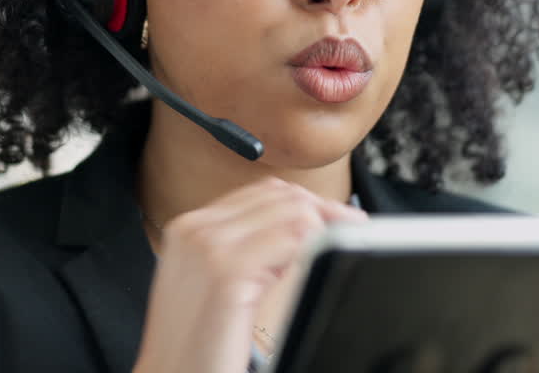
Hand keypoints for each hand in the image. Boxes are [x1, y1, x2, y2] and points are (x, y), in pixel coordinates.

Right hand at [132, 177, 367, 372]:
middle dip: (322, 211)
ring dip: (321, 231)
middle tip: (349, 232)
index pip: (262, 193)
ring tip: (332, 254)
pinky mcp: (227, 272)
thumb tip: (296, 231)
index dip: (306, 203)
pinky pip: (290, 239)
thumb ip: (242, 250)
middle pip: (280, 196)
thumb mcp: (212, 285)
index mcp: (189, 227)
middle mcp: (196, 229)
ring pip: (291, 211)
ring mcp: (209, 246)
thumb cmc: (194, 345)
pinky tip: (316, 267)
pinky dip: (313, 247)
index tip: (335, 220)